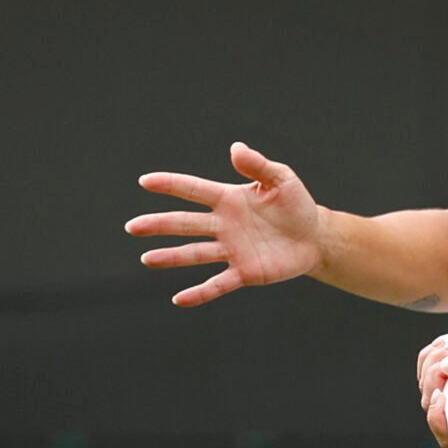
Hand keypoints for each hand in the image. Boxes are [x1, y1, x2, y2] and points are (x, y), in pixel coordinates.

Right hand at [128, 142, 328, 306]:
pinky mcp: (244, 272)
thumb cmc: (296, 204)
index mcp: (228, 199)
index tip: (145, 182)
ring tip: (147, 259)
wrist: (314, 237)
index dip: (170, 185)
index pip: (193, 190)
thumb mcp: (281, 180)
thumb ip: (258, 165)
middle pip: (185, 224)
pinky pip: (218, 284)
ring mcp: (231, 250)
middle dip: (159, 225)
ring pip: (195, 253)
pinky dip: (199, 293)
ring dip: (171, 257)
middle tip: (133, 227)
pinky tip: (179, 299)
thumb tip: (236, 148)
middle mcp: (223, 225)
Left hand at [415, 335, 447, 447]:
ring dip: (434, 359)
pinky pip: (423, 368)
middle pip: (429, 401)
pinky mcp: (438, 385)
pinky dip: (431, 354)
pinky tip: (447, 347)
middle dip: (436, 372)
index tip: (441, 395)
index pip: (446, 435)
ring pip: (424, 382)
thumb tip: (447, 367)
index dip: (436, 417)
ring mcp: (444, 401)